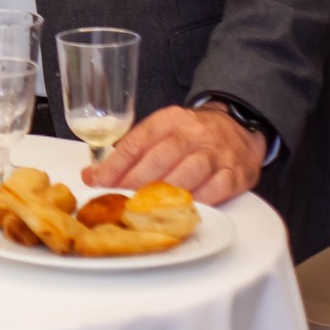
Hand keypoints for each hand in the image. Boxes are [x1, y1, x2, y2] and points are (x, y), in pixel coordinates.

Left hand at [86, 104, 265, 205]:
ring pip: (189, 171)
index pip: (137, 140)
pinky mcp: (236, 172)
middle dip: (136, 181)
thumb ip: (130, 152)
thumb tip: (91, 175)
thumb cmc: (191, 134)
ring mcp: (216, 152)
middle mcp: (193, 132)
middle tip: (118, 200)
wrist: (238, 127)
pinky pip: (217, 188)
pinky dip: (199, 201)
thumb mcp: (161, 131)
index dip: (116, 164)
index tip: (99, 182)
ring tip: (144, 209)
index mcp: (169, 119)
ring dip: (165, 193)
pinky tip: (181, 211)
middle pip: (161, 156)